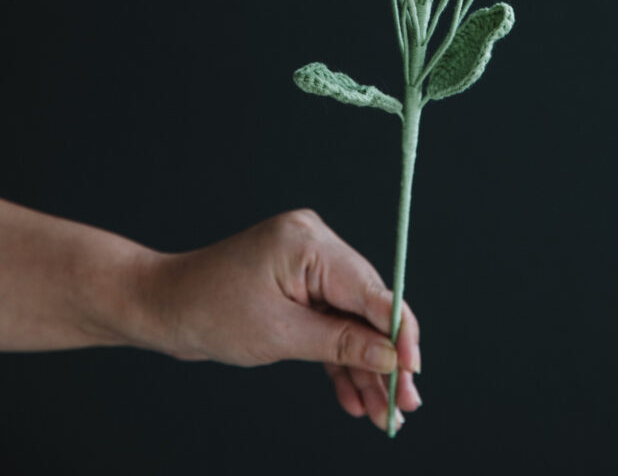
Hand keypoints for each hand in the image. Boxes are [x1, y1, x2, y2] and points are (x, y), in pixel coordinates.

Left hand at [141, 208, 421, 431]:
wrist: (165, 307)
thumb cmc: (211, 311)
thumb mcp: (280, 335)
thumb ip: (341, 343)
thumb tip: (391, 357)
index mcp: (310, 243)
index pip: (372, 289)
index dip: (400, 331)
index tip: (415, 371)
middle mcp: (315, 244)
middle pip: (367, 306)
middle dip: (385, 358)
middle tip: (404, 403)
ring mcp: (307, 263)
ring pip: (351, 319)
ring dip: (365, 366)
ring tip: (381, 412)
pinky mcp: (299, 283)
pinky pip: (330, 320)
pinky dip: (339, 357)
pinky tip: (353, 396)